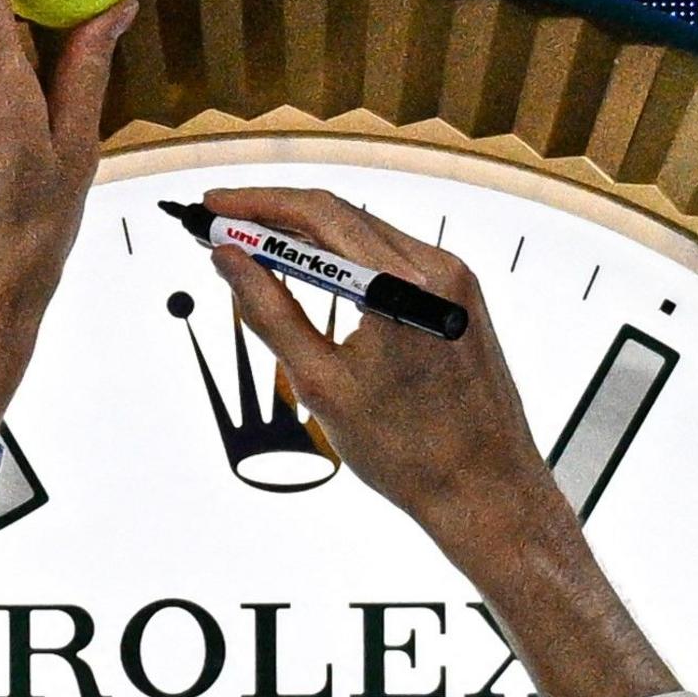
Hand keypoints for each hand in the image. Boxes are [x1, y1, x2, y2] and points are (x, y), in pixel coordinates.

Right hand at [195, 188, 565, 556]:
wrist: (486, 491)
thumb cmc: (411, 453)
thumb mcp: (322, 384)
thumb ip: (269, 312)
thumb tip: (228, 261)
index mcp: (405, 287)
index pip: (318, 216)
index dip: (256, 205)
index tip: (212, 209)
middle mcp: (438, 270)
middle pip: (340, 216)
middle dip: (274, 216)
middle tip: (220, 225)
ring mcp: (455, 281)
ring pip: (366, 235)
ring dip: (307, 237)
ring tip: (253, 250)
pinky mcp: (460, 297)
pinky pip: (392, 260)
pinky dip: (345, 261)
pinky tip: (309, 274)